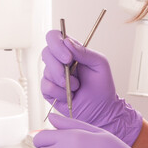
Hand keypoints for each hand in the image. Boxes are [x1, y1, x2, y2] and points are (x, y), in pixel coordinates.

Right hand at [41, 29, 142, 144]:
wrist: (100, 110)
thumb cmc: (102, 86)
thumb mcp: (99, 64)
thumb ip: (84, 52)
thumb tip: (67, 42)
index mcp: (71, 51)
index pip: (54, 37)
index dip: (57, 44)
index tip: (69, 58)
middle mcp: (59, 61)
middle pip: (46, 52)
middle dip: (59, 66)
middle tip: (72, 76)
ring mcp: (52, 75)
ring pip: (46, 71)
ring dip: (64, 82)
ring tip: (76, 88)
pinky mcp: (48, 90)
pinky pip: (46, 87)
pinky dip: (59, 92)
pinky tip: (69, 95)